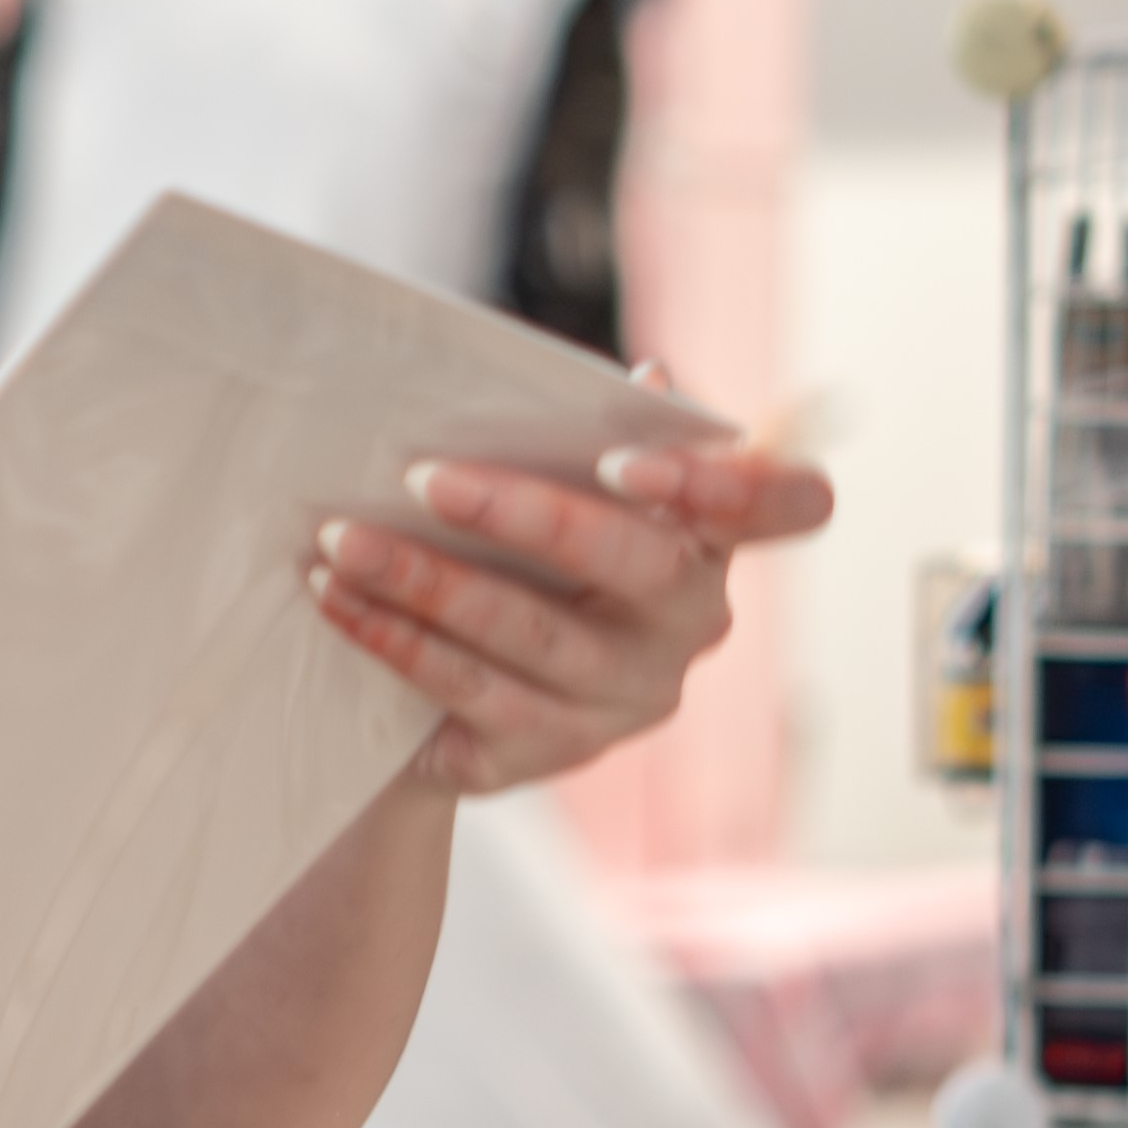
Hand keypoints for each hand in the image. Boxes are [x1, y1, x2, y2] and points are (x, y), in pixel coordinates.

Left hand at [303, 401, 834, 797]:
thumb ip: (599, 436)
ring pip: (533, 638)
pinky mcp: (551, 750)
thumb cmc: (521, 558)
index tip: (628, 462)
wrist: (445, 698)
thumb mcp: (563, 494)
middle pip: (639, 568)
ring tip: (342, 541)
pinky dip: (394, 639)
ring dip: (427, 582)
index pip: (789, 508)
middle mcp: (690, 627)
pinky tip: (338, 601)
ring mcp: (626, 700)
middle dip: (525, 517)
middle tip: (421, 477)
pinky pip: (470, 693)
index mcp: (710, 543)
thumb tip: (647, 377)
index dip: (731, 486)